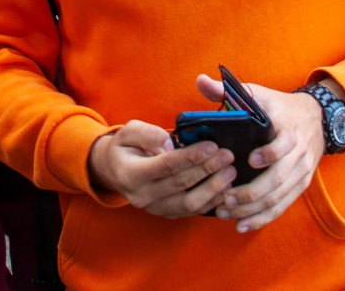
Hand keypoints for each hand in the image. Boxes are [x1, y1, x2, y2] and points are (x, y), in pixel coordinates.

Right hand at [86, 119, 234, 217]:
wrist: (114, 171)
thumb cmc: (125, 147)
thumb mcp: (129, 131)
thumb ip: (149, 135)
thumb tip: (170, 144)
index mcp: (131, 174)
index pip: (166, 166)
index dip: (191, 157)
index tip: (212, 146)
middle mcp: (143, 196)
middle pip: (181, 184)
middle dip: (208, 169)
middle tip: (227, 155)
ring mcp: (156, 209)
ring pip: (190, 204)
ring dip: (213, 188)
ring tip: (230, 171)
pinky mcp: (167, 214)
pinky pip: (193, 212)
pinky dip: (212, 201)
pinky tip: (225, 188)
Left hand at [194, 74, 325, 232]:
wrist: (317, 119)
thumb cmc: (279, 107)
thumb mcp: (258, 94)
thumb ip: (228, 90)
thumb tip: (200, 81)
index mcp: (289, 129)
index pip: (284, 144)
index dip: (269, 153)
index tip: (250, 160)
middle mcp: (299, 154)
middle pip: (279, 178)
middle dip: (251, 192)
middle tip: (225, 197)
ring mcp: (301, 173)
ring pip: (279, 197)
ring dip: (252, 209)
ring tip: (226, 212)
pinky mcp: (300, 186)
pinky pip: (283, 207)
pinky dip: (263, 218)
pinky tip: (242, 226)